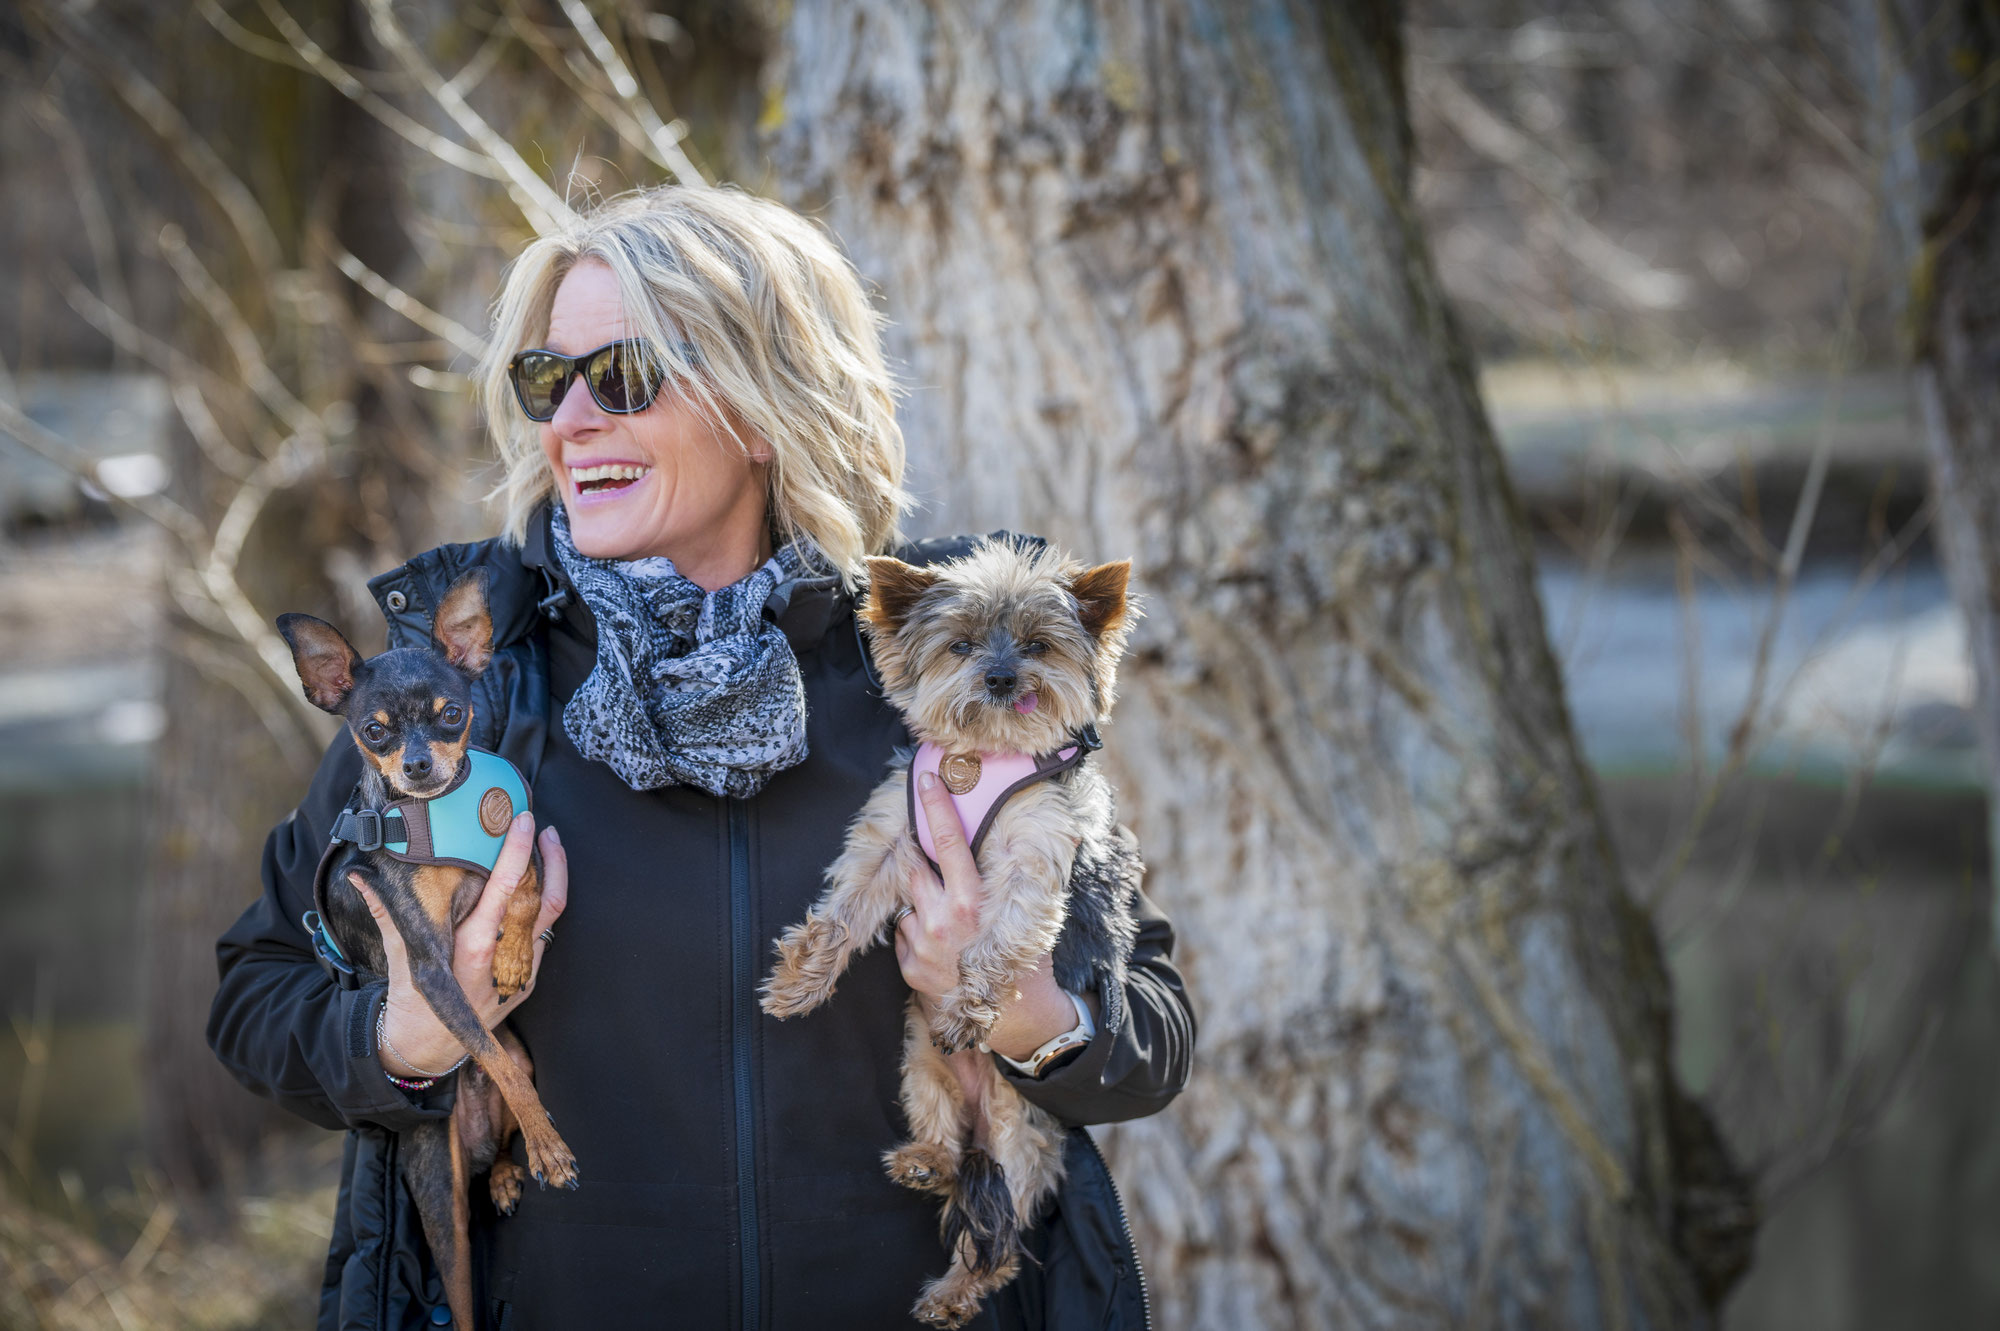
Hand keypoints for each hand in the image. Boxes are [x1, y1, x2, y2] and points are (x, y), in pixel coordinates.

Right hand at [354, 814, 567, 1077]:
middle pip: (541, 899)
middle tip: (542, 825)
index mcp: (472, 949)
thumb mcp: (398, 954)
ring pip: (551, 915)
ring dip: (555, 877)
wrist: (429, 1046)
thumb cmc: (411, 997)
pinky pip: (544, 934)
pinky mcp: (528, 979)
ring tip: (548, 844)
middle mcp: (502, 958)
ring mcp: (520, 970)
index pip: (504, 891)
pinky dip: (544, 904)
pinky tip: (539, 882)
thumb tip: (359, 877)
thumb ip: (386, 912)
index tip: (524, 822)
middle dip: (549, 859)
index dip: (518, 852)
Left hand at [898, 770, 1078, 1060]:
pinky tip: (940, 944)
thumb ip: (1032, 879)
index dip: (934, 807)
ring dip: (921, 900)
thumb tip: (1075, 834)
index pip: (948, 843)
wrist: (1015, 1022)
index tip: (924, 781)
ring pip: (908, 901)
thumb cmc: (1028, 963)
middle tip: (927, 850)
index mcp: (973, 903)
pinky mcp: (909, 968)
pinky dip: (916, 930)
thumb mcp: (1034, 916)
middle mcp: (941, 922)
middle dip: (919, 856)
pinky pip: (903, 933)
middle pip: (915, 867)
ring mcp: (921, 946)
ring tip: (947, 916)